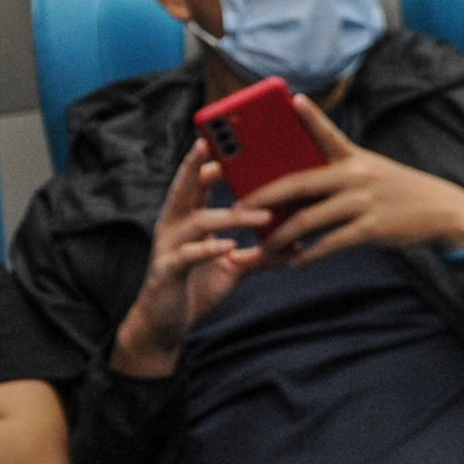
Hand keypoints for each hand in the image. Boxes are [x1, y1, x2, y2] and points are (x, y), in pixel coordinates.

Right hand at [112, 144, 268, 375]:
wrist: (165, 325)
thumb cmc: (196, 287)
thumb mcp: (232, 267)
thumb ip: (260, 253)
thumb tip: (297, 244)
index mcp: (186, 220)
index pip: (195, 183)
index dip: (205, 160)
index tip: (223, 139)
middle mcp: (172, 228)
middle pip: (184, 190)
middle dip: (201, 168)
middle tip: (222, 151)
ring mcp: (167, 249)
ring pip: (195, 222)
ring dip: (230, 217)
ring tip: (261, 215)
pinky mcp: (166, 272)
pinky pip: (187, 256)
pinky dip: (209, 249)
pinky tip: (229, 246)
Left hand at [250, 96, 463, 266]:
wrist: (443, 211)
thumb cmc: (400, 192)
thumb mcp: (374, 171)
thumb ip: (340, 174)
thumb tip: (296, 190)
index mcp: (355, 158)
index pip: (328, 132)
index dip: (310, 115)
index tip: (293, 98)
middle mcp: (357, 175)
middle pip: (299, 183)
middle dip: (263, 197)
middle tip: (239, 208)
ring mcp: (364, 201)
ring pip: (309, 219)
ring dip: (281, 235)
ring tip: (264, 246)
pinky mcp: (372, 227)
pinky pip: (330, 243)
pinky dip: (309, 254)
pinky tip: (297, 261)